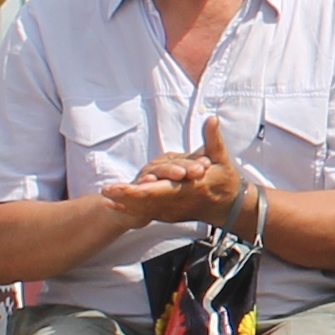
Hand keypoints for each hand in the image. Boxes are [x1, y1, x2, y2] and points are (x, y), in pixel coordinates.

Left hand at [100, 116, 249, 229]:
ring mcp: (173, 211)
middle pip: (146, 201)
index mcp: (190, 187)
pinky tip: (116, 205)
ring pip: (144, 209)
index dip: (137, 191)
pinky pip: (147, 213)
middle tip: (106, 191)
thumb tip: (211, 119)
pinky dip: (131, 210)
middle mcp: (178, 202)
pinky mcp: (169, 215)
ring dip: (124, 203)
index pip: (159, 190)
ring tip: (106, 196)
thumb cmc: (225, 180)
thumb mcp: (222, 158)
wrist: (229, 207)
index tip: (121, 187)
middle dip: (124, 197)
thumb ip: (213, 139)